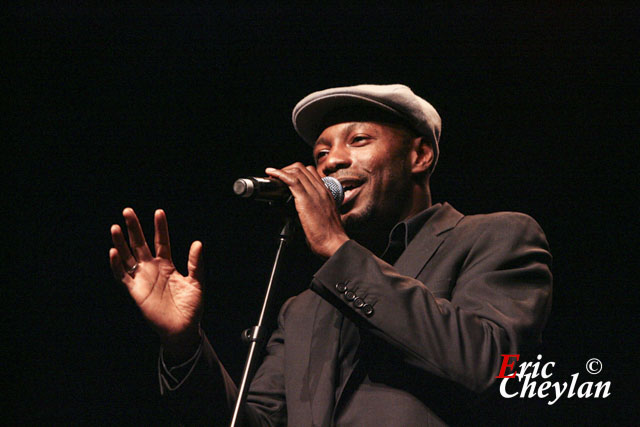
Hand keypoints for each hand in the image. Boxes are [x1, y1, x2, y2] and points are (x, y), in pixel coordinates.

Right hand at [109, 208, 202, 356]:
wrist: (183, 328)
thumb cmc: (191, 307)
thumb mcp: (197, 282)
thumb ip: (195, 263)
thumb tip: (198, 243)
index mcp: (168, 265)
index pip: (161, 241)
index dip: (160, 227)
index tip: (158, 212)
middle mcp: (152, 269)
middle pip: (140, 244)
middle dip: (133, 228)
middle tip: (127, 211)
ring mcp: (142, 279)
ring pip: (128, 257)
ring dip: (120, 243)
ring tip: (115, 227)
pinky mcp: (135, 291)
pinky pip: (123, 276)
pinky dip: (117, 265)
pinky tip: (113, 252)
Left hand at [266, 163, 348, 257]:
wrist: (334, 244)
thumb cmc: (329, 237)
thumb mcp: (322, 219)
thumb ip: (310, 211)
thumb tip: (293, 213)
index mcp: (326, 194)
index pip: (311, 173)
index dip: (296, 172)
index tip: (286, 177)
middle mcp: (321, 190)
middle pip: (303, 169)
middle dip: (287, 170)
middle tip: (277, 177)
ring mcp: (315, 194)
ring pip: (297, 171)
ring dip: (282, 171)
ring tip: (272, 175)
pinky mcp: (306, 200)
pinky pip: (292, 180)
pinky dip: (280, 174)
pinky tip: (273, 174)